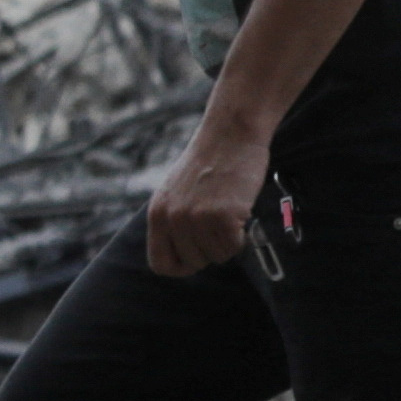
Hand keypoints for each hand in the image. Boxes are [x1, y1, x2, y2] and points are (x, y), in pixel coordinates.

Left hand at [145, 119, 272, 279]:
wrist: (230, 135)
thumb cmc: (209, 162)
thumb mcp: (176, 192)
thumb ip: (173, 220)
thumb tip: (183, 251)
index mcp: (158, 214)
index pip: (161, 264)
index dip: (182, 266)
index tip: (198, 257)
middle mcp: (173, 219)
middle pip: (194, 262)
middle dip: (211, 250)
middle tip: (221, 226)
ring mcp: (197, 218)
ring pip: (217, 256)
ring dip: (229, 241)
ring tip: (231, 214)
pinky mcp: (222, 215)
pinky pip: (234, 246)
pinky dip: (242, 236)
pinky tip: (241, 214)